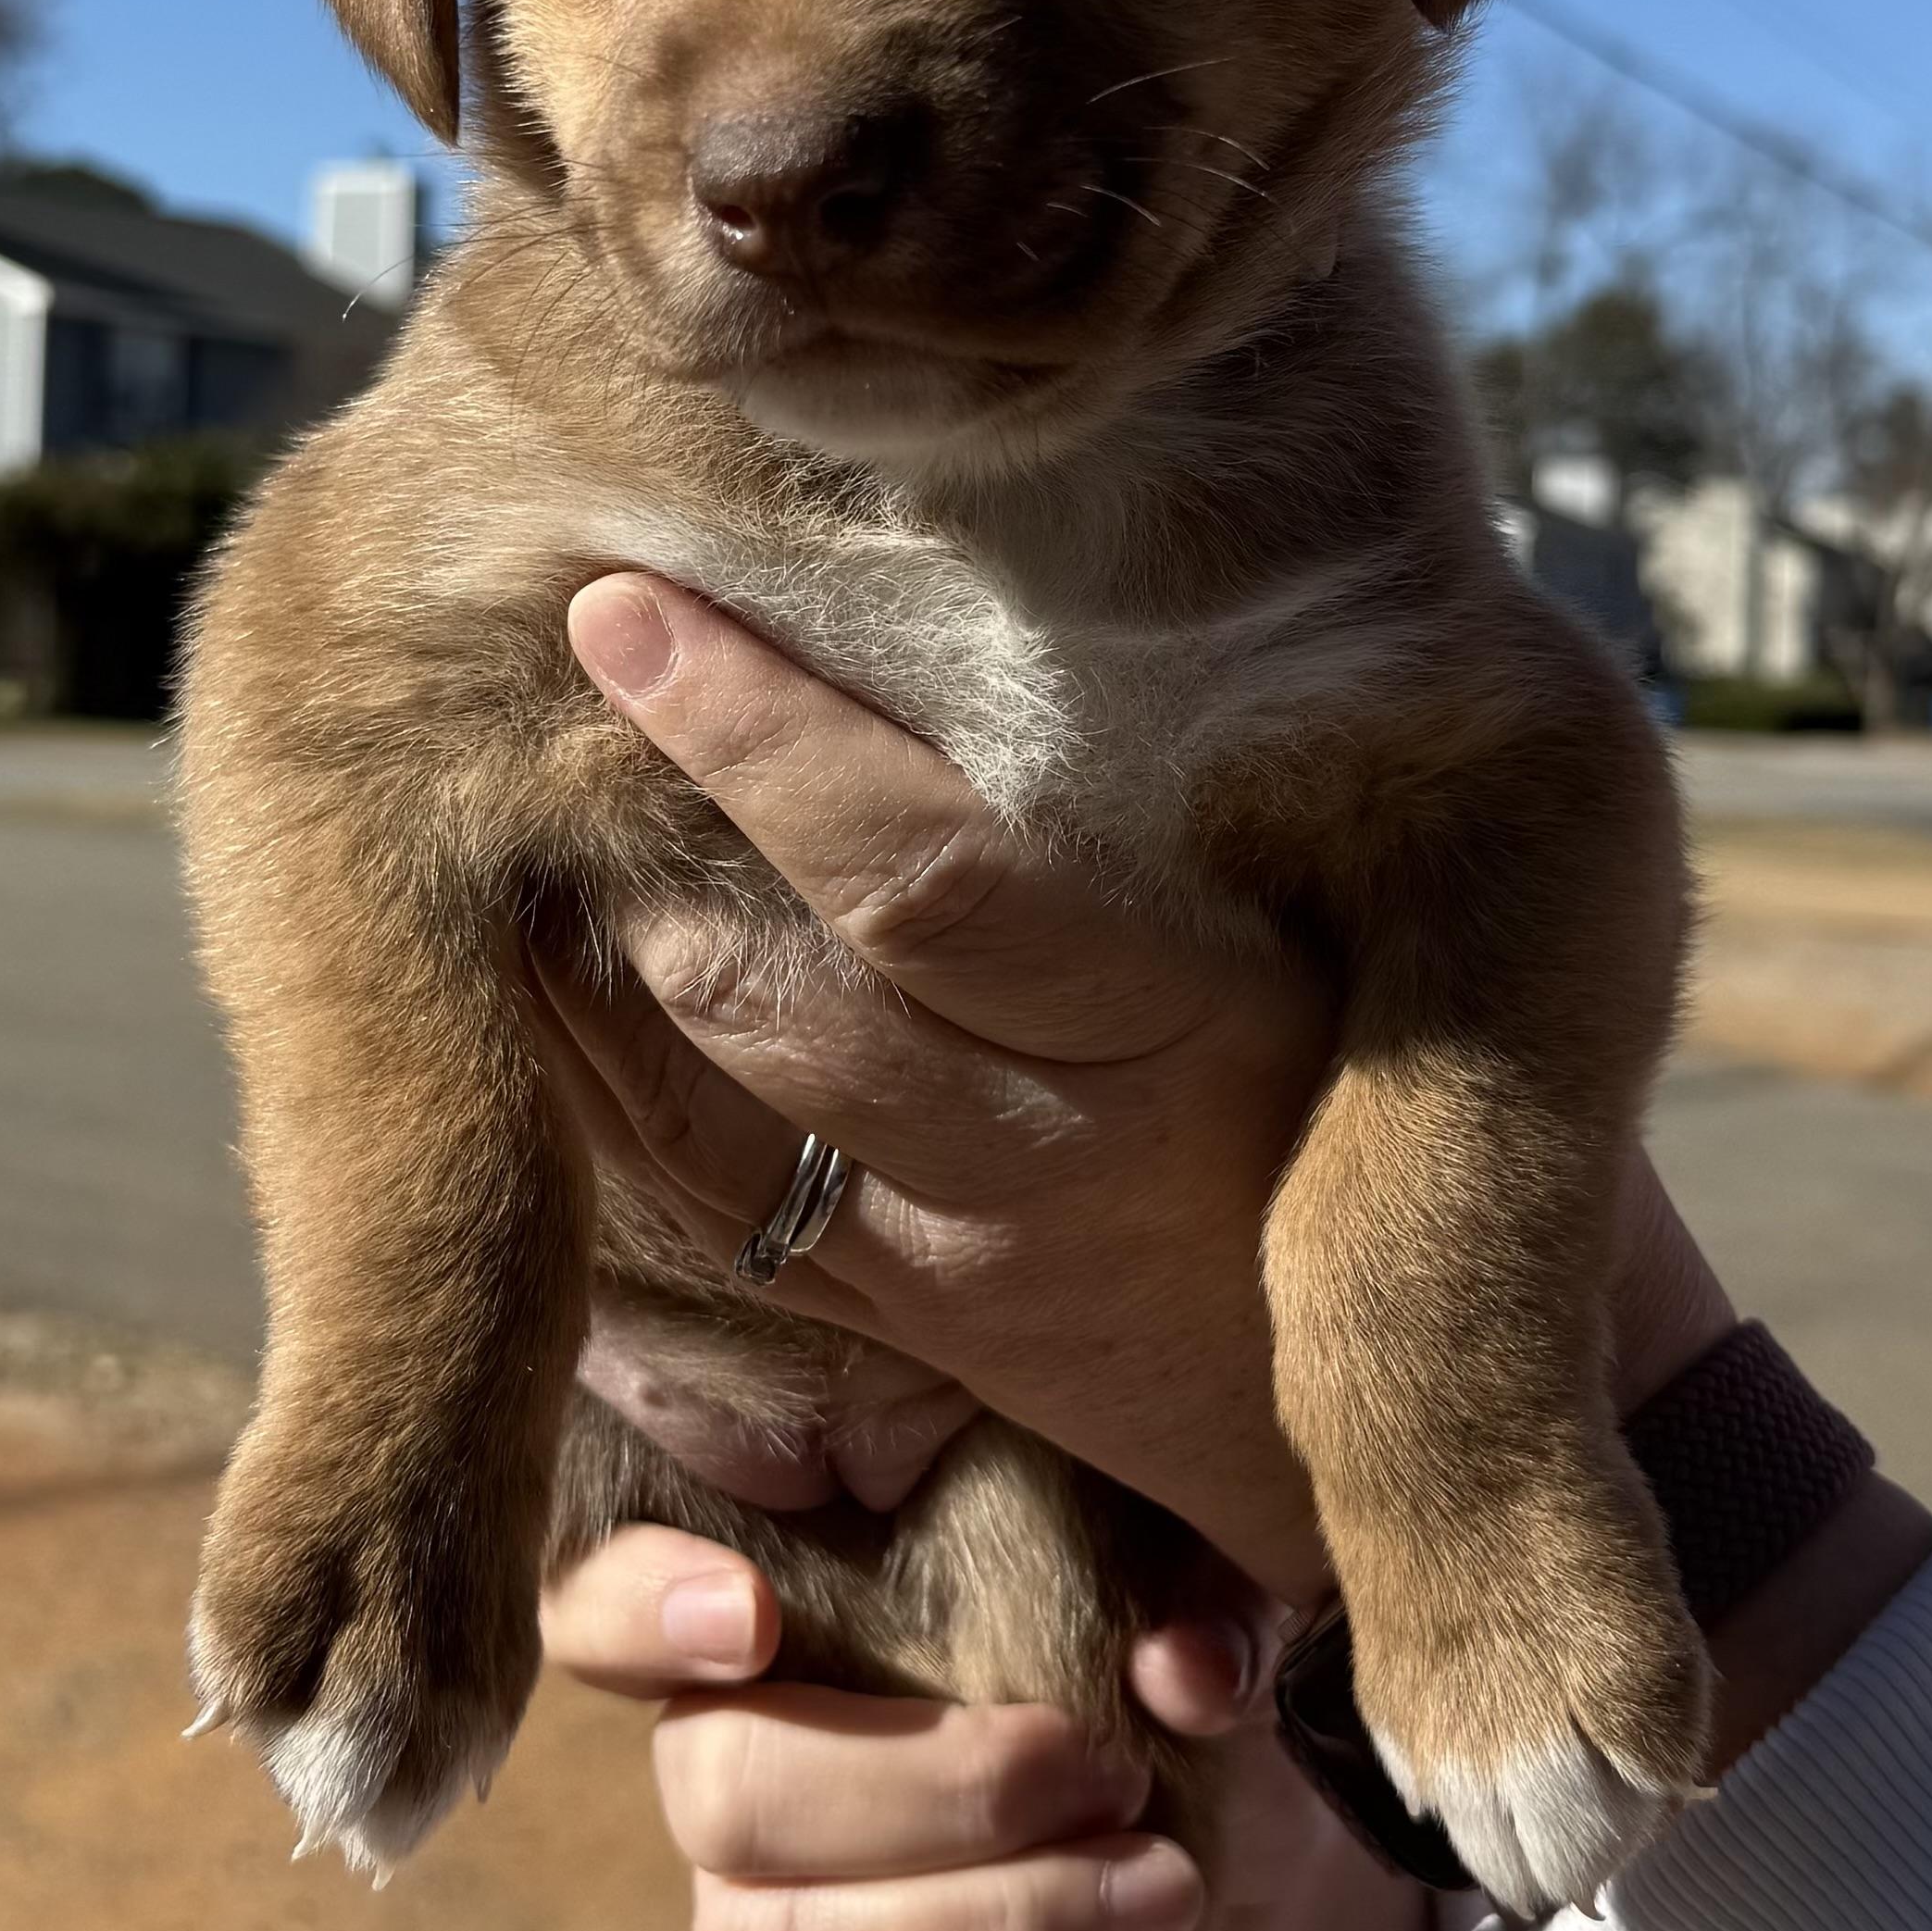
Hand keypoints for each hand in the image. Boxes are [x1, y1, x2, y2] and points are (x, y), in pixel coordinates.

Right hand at [541, 1524, 1441, 1930]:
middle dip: (939, 1793)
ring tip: (1152, 1905)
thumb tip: (1183, 1667)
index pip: (605, 1606)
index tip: (755, 1614)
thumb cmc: (1150, 1710)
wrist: (1198, 1900)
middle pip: (724, 1786)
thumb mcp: (1187, 1627)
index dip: (642, 1605)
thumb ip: (1188, 1608)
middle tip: (1111, 1785)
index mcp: (783, 1634)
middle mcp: (729, 1780)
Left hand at [542, 571, 1339, 1602]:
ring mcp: (971, 1263)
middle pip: (780, 990)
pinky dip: (599, 1103)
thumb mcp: (1340, 927)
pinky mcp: (917, 1332)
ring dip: (581, 965)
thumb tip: (978, 558)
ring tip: (488, 806)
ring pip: (714, 1111)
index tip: (630, 608)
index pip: (928, 874)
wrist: (1443, 1371)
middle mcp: (1063, 1150)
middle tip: (507, 677)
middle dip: (630, 832)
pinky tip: (527, 987)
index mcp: (1189, 1019)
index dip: (757, 741)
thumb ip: (1170, 789)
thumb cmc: (1392, 1069)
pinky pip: (713, 1223)